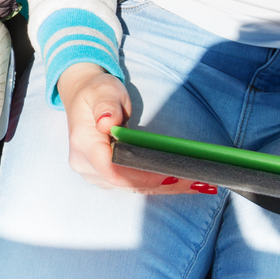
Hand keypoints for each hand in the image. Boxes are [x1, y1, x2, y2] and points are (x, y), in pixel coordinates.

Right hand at [55, 64, 205, 194]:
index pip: (113, 171)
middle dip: (161, 183)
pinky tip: (178, 180)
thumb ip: (107, 106)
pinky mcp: (105, 176)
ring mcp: (94, 174)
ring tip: (194, 182)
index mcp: (84, 145)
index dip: (143, 176)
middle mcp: (86, 165)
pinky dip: (155, 183)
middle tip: (195, 179)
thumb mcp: (103, 91)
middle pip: (126, 184)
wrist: (84, 97)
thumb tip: (107, 122)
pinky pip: (132, 183)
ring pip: (131, 187)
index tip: (170, 173)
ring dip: (162, 186)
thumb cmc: (96, 92)